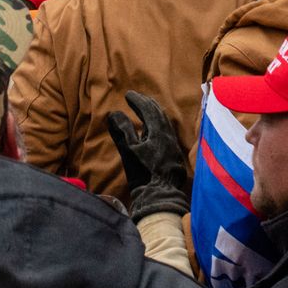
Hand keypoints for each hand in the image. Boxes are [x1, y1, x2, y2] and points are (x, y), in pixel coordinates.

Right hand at [104, 91, 190, 217]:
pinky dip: (158, 123)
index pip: (147, 109)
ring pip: (164, 121)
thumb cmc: (144, 172)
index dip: (137, 101)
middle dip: (146, 103)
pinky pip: (166, 130)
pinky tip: (153, 127)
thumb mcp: (129, 151)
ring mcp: (172, 142)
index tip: (128, 95)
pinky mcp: (173, 151)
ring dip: (153, 112)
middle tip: (136, 98)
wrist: (161, 193)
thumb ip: (122, 131)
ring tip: (144, 108)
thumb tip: (113, 114)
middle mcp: (167, 133)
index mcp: (158, 131)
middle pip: (158, 113)